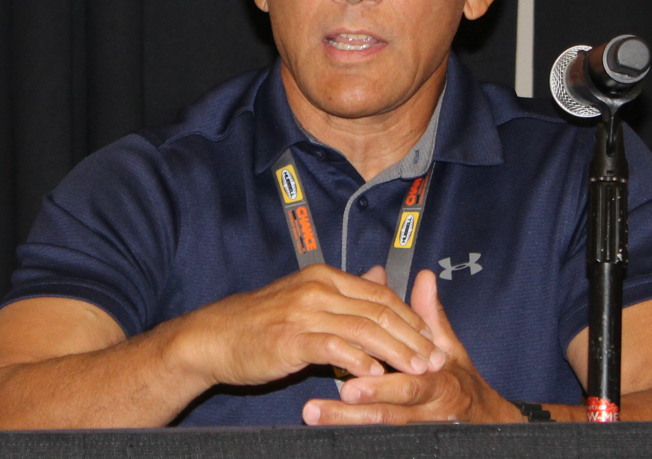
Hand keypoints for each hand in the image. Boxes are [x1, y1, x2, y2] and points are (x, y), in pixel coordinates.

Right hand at [172, 263, 445, 389]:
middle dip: (413, 337)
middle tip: (436, 359)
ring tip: (417, 370)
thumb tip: (377, 279)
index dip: (410, 317)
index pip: (380, 294)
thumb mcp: (304, 298)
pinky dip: (360, 361)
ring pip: (364, 329)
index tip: (432, 338)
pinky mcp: (291, 339)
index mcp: (324, 277)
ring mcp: (304, 312)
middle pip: (379, 311)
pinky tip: (376, 375)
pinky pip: (335, 348)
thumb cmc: (261, 322)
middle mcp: (318, 289)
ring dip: (396, 351)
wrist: (215, 336)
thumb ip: (342, 293)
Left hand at [301, 269, 520, 424]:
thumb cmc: (457, 376)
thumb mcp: (448, 345)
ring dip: (345, 422)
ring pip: (381, 428)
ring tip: (313, 414)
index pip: (409, 384)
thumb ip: (430, 314)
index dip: (380, 387)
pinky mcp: (407, 437)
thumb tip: (424, 276)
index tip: (347, 384)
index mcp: (437, 381)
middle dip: (355, 410)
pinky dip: (354, 431)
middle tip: (317, 407)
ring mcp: (417, 427)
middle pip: (391, 414)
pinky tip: (326, 429)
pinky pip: (381, 437)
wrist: (481, 416)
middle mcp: (428, 409)